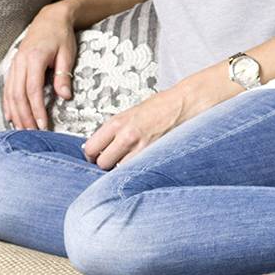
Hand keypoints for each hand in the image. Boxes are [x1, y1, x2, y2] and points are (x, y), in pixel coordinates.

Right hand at [2, 4, 80, 130]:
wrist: (50, 18)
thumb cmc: (61, 36)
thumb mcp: (67, 54)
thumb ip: (64, 75)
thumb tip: (65, 97)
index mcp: (34, 58)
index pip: (33, 90)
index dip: (37, 110)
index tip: (43, 126)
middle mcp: (20, 62)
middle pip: (18, 95)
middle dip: (24, 117)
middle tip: (32, 134)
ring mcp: (14, 64)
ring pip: (10, 93)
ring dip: (15, 113)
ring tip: (22, 130)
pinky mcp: (13, 66)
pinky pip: (7, 88)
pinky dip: (8, 103)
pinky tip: (10, 116)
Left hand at [83, 69, 220, 169]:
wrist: (183, 104)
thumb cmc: (160, 106)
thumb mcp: (130, 113)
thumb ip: (115, 130)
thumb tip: (101, 145)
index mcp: (117, 122)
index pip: (91, 147)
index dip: (91, 155)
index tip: (95, 156)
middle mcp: (126, 135)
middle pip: (102, 163)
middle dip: (105, 164)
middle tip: (112, 161)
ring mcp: (140, 147)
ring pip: (118, 170)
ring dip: (121, 169)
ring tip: (128, 163)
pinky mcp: (154, 155)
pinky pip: (137, 170)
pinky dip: (136, 171)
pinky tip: (140, 165)